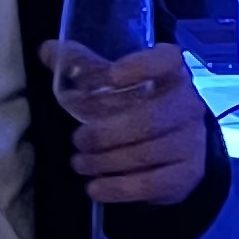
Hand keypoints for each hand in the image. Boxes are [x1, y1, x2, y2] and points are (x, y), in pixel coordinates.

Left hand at [42, 37, 210, 210]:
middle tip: (77, 140)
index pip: (168, 60)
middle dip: (106, 133)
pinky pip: (152, 184)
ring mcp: (192, 141)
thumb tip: (46, 50)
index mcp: (172, 73)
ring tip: (79, 163)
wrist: (177, 146)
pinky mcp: (187, 174)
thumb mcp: (115, 83)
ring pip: (148, 153)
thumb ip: (83, 65)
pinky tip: (95, 188)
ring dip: (106, 162)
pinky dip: (119, 189)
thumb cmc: (140, 106)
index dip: (142, 66)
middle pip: (150, 118)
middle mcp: (189, 104)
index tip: (111, 76)